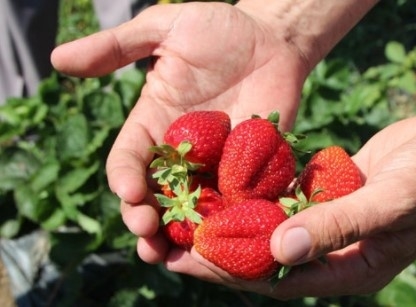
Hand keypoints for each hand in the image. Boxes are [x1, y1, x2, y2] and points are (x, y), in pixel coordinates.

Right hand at [51, 2, 308, 262]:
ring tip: (176, 256)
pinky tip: (231, 241)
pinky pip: (240, 203)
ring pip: (193, 210)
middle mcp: (181, 154)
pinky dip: (233, 224)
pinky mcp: (252, 171)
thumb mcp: (164, 27)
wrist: (273, 39)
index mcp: (154, 125)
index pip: (129, 162)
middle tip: (148, 237)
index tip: (132, 193)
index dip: (125, 181)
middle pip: (156, 197)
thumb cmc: (219, 29)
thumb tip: (57, 60)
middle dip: (147, 221)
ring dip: (183, 236)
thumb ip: (117, 46)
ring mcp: (217, 165)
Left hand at [165, 112, 415, 297]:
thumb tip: (279, 250)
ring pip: (273, 225)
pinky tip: (227, 181)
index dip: (232, 270)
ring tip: (190, 210)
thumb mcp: (389, 204)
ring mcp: (331, 221)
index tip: (189, 257)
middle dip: (221, 249)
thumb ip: (336, 226)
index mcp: (349, 271)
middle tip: (172, 239)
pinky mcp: (330, 192)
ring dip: (235, 220)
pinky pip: (288, 196)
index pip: (279, 279)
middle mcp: (334, 252)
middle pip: (267, 256)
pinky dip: (261, 191)